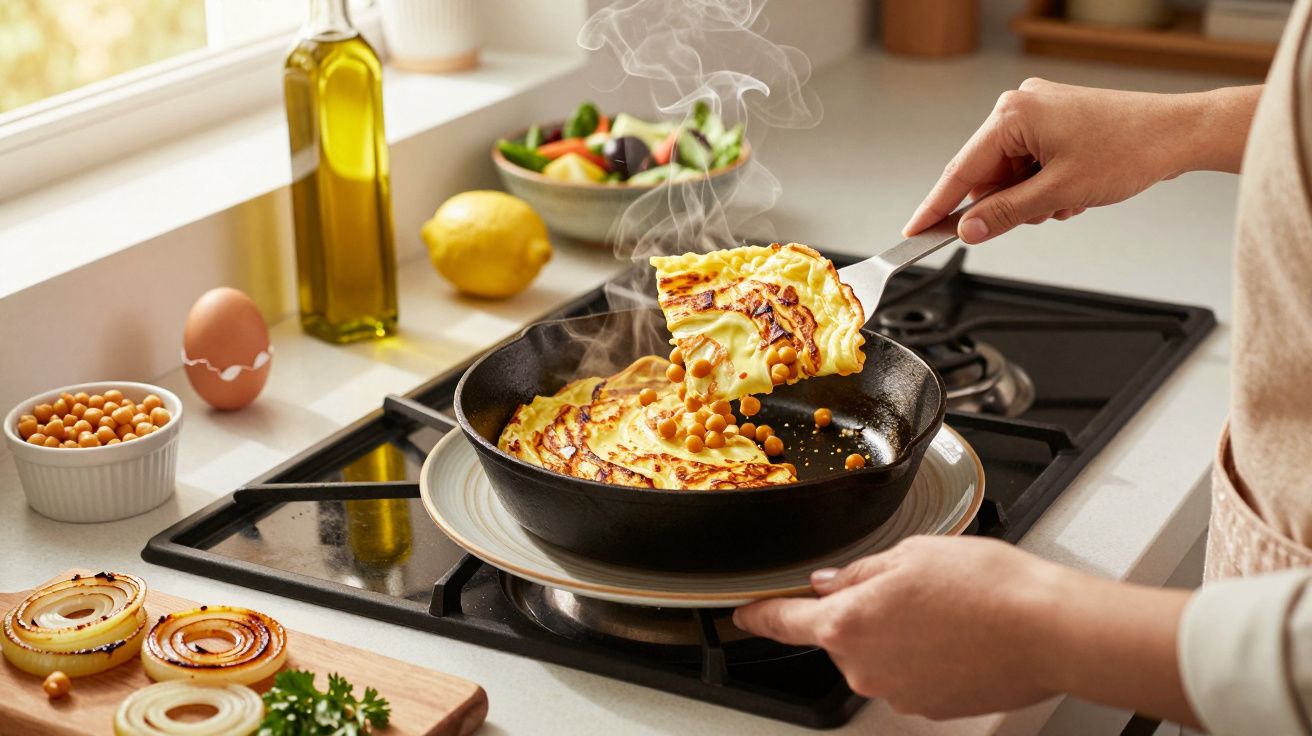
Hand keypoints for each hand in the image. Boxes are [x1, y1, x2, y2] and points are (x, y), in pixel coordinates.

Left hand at [734, 535, 1198, 725]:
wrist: (1047, 630)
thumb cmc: (987, 586)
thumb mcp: (911, 554)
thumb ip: (860, 572)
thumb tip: (832, 582)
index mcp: (849, 622)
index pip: (785, 621)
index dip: (759, 616)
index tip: (743, 615)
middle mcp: (864, 666)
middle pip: (842, 635)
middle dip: (865, 610)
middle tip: (913, 585)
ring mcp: (896, 692)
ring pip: (879, 654)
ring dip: (899, 631)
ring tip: (947, 607)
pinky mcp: (929, 707)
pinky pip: (910, 673)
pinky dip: (925, 654)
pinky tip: (958, 632)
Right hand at [902, 79, 1259, 243]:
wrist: (1178, 134)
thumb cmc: (1129, 150)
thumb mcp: (1058, 193)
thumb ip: (1005, 214)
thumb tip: (969, 230)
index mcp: (1012, 114)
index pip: (960, 171)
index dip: (936, 207)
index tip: (914, 231)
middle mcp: (1019, 107)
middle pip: (985, 174)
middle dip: (1006, 203)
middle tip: (1034, 216)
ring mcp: (1038, 113)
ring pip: (1009, 174)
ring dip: (1029, 198)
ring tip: (1066, 200)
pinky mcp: (1054, 122)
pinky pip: (1029, 165)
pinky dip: (1043, 186)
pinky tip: (1072, 190)